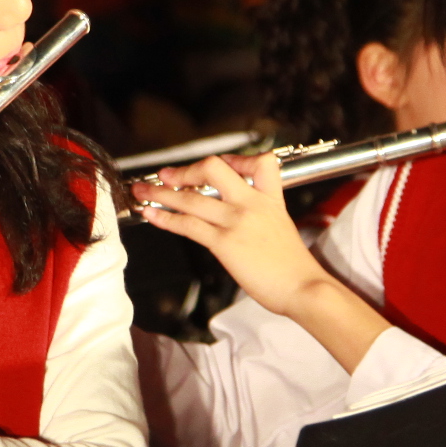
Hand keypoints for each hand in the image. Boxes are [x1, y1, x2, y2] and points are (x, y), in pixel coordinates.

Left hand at [131, 154, 391, 372]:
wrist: (303, 287)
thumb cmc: (294, 268)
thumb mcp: (282, 229)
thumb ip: (261, 218)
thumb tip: (238, 221)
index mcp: (271, 199)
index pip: (259, 162)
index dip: (235, 159)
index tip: (220, 164)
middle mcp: (252, 204)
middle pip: (214, 168)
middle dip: (185, 170)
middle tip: (167, 175)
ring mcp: (237, 221)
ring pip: (191, 197)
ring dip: (161, 193)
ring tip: (142, 191)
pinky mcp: (225, 242)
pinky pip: (188, 224)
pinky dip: (165, 218)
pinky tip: (151, 215)